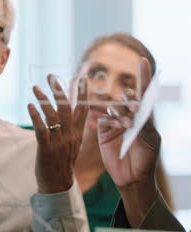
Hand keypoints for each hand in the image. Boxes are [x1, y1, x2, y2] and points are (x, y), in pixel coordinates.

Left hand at [28, 75, 88, 192]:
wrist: (58, 184)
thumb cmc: (63, 163)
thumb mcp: (72, 144)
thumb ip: (72, 129)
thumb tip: (69, 112)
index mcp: (78, 134)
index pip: (83, 110)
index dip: (82, 93)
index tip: (81, 78)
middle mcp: (70, 135)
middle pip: (66, 108)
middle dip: (59, 90)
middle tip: (51, 77)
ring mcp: (59, 141)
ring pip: (52, 115)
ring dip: (43, 99)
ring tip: (35, 88)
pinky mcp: (46, 148)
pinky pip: (41, 129)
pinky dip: (35, 116)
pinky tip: (30, 105)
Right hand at [97, 58, 159, 226]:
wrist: (132, 178)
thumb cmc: (146, 160)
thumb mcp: (148, 141)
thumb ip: (139, 122)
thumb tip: (132, 107)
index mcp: (144, 117)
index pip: (144, 93)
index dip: (144, 76)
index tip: (142, 61)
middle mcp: (130, 117)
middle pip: (125, 98)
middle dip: (124, 100)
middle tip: (125, 110)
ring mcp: (116, 123)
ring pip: (110, 107)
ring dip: (108, 107)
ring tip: (107, 110)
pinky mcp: (104, 130)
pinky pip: (99, 117)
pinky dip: (96, 113)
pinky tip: (90, 111)